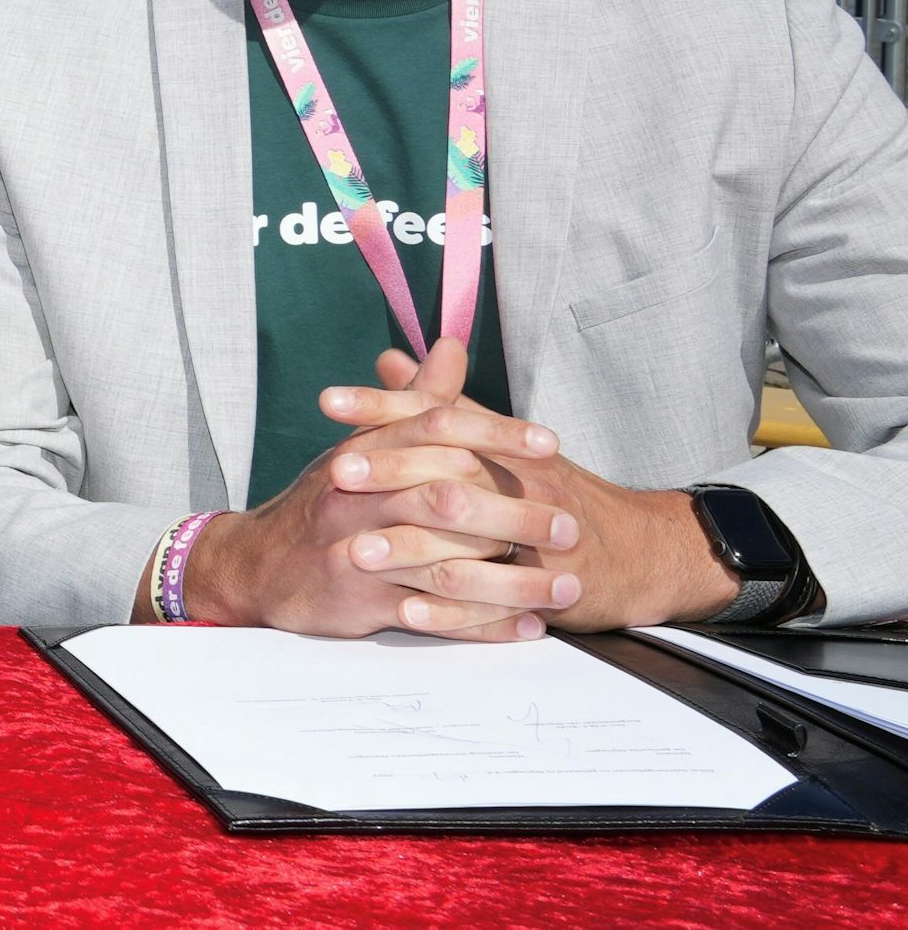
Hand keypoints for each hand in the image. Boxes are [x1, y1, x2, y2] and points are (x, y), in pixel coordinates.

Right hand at [180, 339, 582, 639]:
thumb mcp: (364, 445)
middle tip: (571, 526)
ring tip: (567, 589)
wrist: (258, 565)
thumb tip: (451, 347)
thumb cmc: (327, 503)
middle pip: (445, 499)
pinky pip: (433, 618)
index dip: (495, 434)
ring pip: (446, 567)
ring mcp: (357, 553)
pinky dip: (483, 626)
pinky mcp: (359, 602)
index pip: (434, 431)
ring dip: (513, 581)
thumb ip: (415, 401)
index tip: (550, 445)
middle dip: (515, 514)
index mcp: (364, 453)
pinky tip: (526, 626)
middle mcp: (358, 499)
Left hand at [354, 345, 744, 629]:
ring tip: (354, 553)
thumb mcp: (499, 441)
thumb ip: (441, 404)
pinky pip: (494, 604)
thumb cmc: (558, 493)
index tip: (329, 401)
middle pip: (450, 471)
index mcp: (503, 446)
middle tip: (335, 475)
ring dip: (408, 549)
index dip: (384, 408)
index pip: (438, 417)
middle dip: (391, 474)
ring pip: (467, 542)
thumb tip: (389, 361)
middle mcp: (521, 484)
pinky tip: (405, 610)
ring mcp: (537, 538)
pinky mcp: (549, 589)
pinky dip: (448, 611)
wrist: (642, 551)